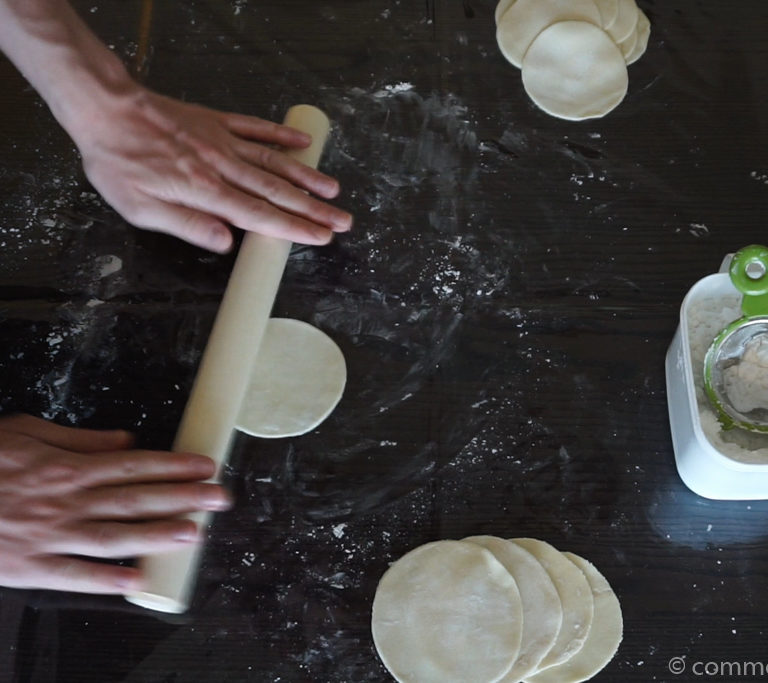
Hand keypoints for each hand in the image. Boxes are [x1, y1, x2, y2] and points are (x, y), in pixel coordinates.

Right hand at [0, 414, 230, 594]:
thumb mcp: (27, 432)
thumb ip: (81, 439)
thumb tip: (126, 439)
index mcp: (68, 467)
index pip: (135, 464)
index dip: (174, 465)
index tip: (205, 465)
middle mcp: (66, 500)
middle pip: (135, 498)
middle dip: (182, 497)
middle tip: (219, 497)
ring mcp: (50, 534)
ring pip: (114, 535)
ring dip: (157, 534)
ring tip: (194, 533)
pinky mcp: (30, 565)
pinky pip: (73, 575)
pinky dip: (105, 580)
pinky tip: (137, 581)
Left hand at [69, 86, 352, 252]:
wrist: (106, 110)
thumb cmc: (119, 163)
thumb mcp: (141, 208)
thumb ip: (188, 225)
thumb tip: (227, 244)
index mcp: (208, 191)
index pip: (261, 215)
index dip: (295, 228)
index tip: (321, 237)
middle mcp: (224, 166)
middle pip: (278, 191)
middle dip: (314, 209)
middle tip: (343, 220)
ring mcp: (223, 141)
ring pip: (274, 161)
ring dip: (307, 176)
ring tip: (333, 189)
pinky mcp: (217, 121)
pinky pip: (256, 127)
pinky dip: (281, 134)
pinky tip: (302, 141)